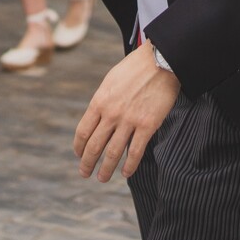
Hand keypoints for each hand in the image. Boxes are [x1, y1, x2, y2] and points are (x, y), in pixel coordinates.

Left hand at [74, 42, 181, 181]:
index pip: (83, 132)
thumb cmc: (135, 68)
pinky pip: (136, 151)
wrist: (160, 61)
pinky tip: (126, 173)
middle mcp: (111, 114)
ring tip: (102, 178)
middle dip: (87, 163)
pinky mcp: (148, 125)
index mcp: (99, 101)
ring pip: (113, 153)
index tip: (78, 155)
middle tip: (84, 173)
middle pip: (94, 146)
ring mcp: (129, 121)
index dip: (79, 147)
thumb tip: (98, 120)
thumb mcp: (110, 81)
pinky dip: (130, 165)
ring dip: (106, 169)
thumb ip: (103, 101)